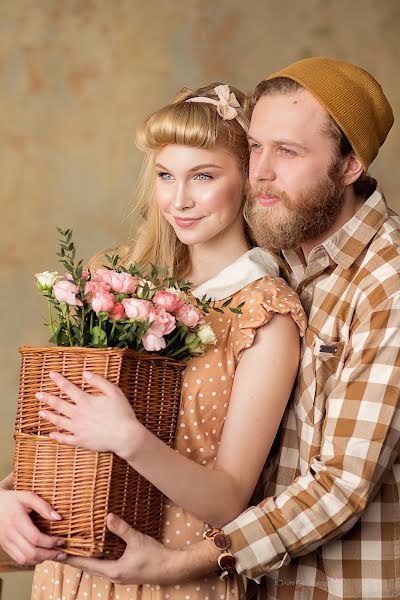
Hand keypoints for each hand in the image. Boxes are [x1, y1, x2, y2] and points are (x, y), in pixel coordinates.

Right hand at [0, 489, 65, 565]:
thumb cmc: (12, 499)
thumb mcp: (28, 496)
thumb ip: (43, 506)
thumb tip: (58, 518)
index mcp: (17, 520)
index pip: (36, 538)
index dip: (51, 542)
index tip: (62, 540)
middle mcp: (10, 534)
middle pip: (31, 552)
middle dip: (49, 555)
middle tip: (62, 553)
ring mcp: (6, 542)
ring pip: (25, 559)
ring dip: (41, 559)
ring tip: (54, 555)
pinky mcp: (5, 547)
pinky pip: (19, 559)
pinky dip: (32, 561)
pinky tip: (41, 555)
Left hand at [36, 371, 139, 454]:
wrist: (125, 436)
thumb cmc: (122, 413)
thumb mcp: (114, 392)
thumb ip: (99, 381)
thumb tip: (85, 373)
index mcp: (86, 401)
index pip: (68, 388)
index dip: (59, 380)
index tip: (50, 374)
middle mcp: (78, 414)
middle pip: (59, 404)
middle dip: (48, 398)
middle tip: (38, 394)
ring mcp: (78, 429)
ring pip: (59, 421)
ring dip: (49, 416)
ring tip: (40, 412)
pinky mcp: (81, 441)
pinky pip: (65, 439)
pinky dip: (57, 437)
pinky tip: (51, 434)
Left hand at [60, 513, 180, 584]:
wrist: (171, 568)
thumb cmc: (155, 556)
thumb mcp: (137, 540)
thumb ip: (121, 529)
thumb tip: (108, 516)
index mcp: (113, 570)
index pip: (85, 564)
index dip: (70, 558)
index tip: (56, 553)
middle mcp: (113, 575)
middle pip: (88, 566)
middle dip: (75, 557)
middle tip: (61, 547)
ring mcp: (118, 574)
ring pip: (96, 566)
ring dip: (86, 557)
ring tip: (75, 547)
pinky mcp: (124, 571)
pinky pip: (105, 564)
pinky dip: (97, 557)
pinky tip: (97, 549)